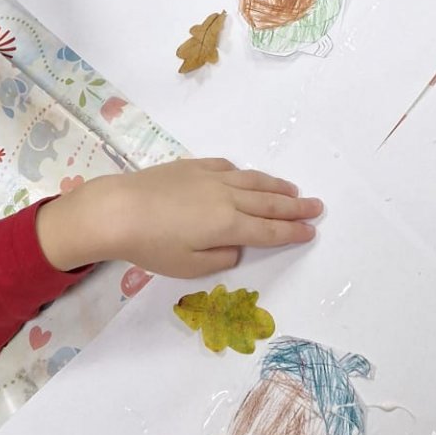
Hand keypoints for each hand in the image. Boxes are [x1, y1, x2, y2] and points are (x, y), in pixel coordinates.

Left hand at [36, 159, 322, 278]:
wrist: (117, 209)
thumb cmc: (151, 245)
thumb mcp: (189, 267)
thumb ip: (220, 259)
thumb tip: (236, 246)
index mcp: (228, 224)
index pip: (269, 230)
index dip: (292, 232)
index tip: (311, 230)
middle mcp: (226, 197)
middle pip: (268, 202)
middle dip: (295, 206)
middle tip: (317, 206)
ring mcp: (209, 178)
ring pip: (251, 180)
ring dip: (275, 186)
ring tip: (293, 189)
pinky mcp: (192, 167)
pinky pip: (226, 168)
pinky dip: (243, 173)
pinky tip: (246, 175)